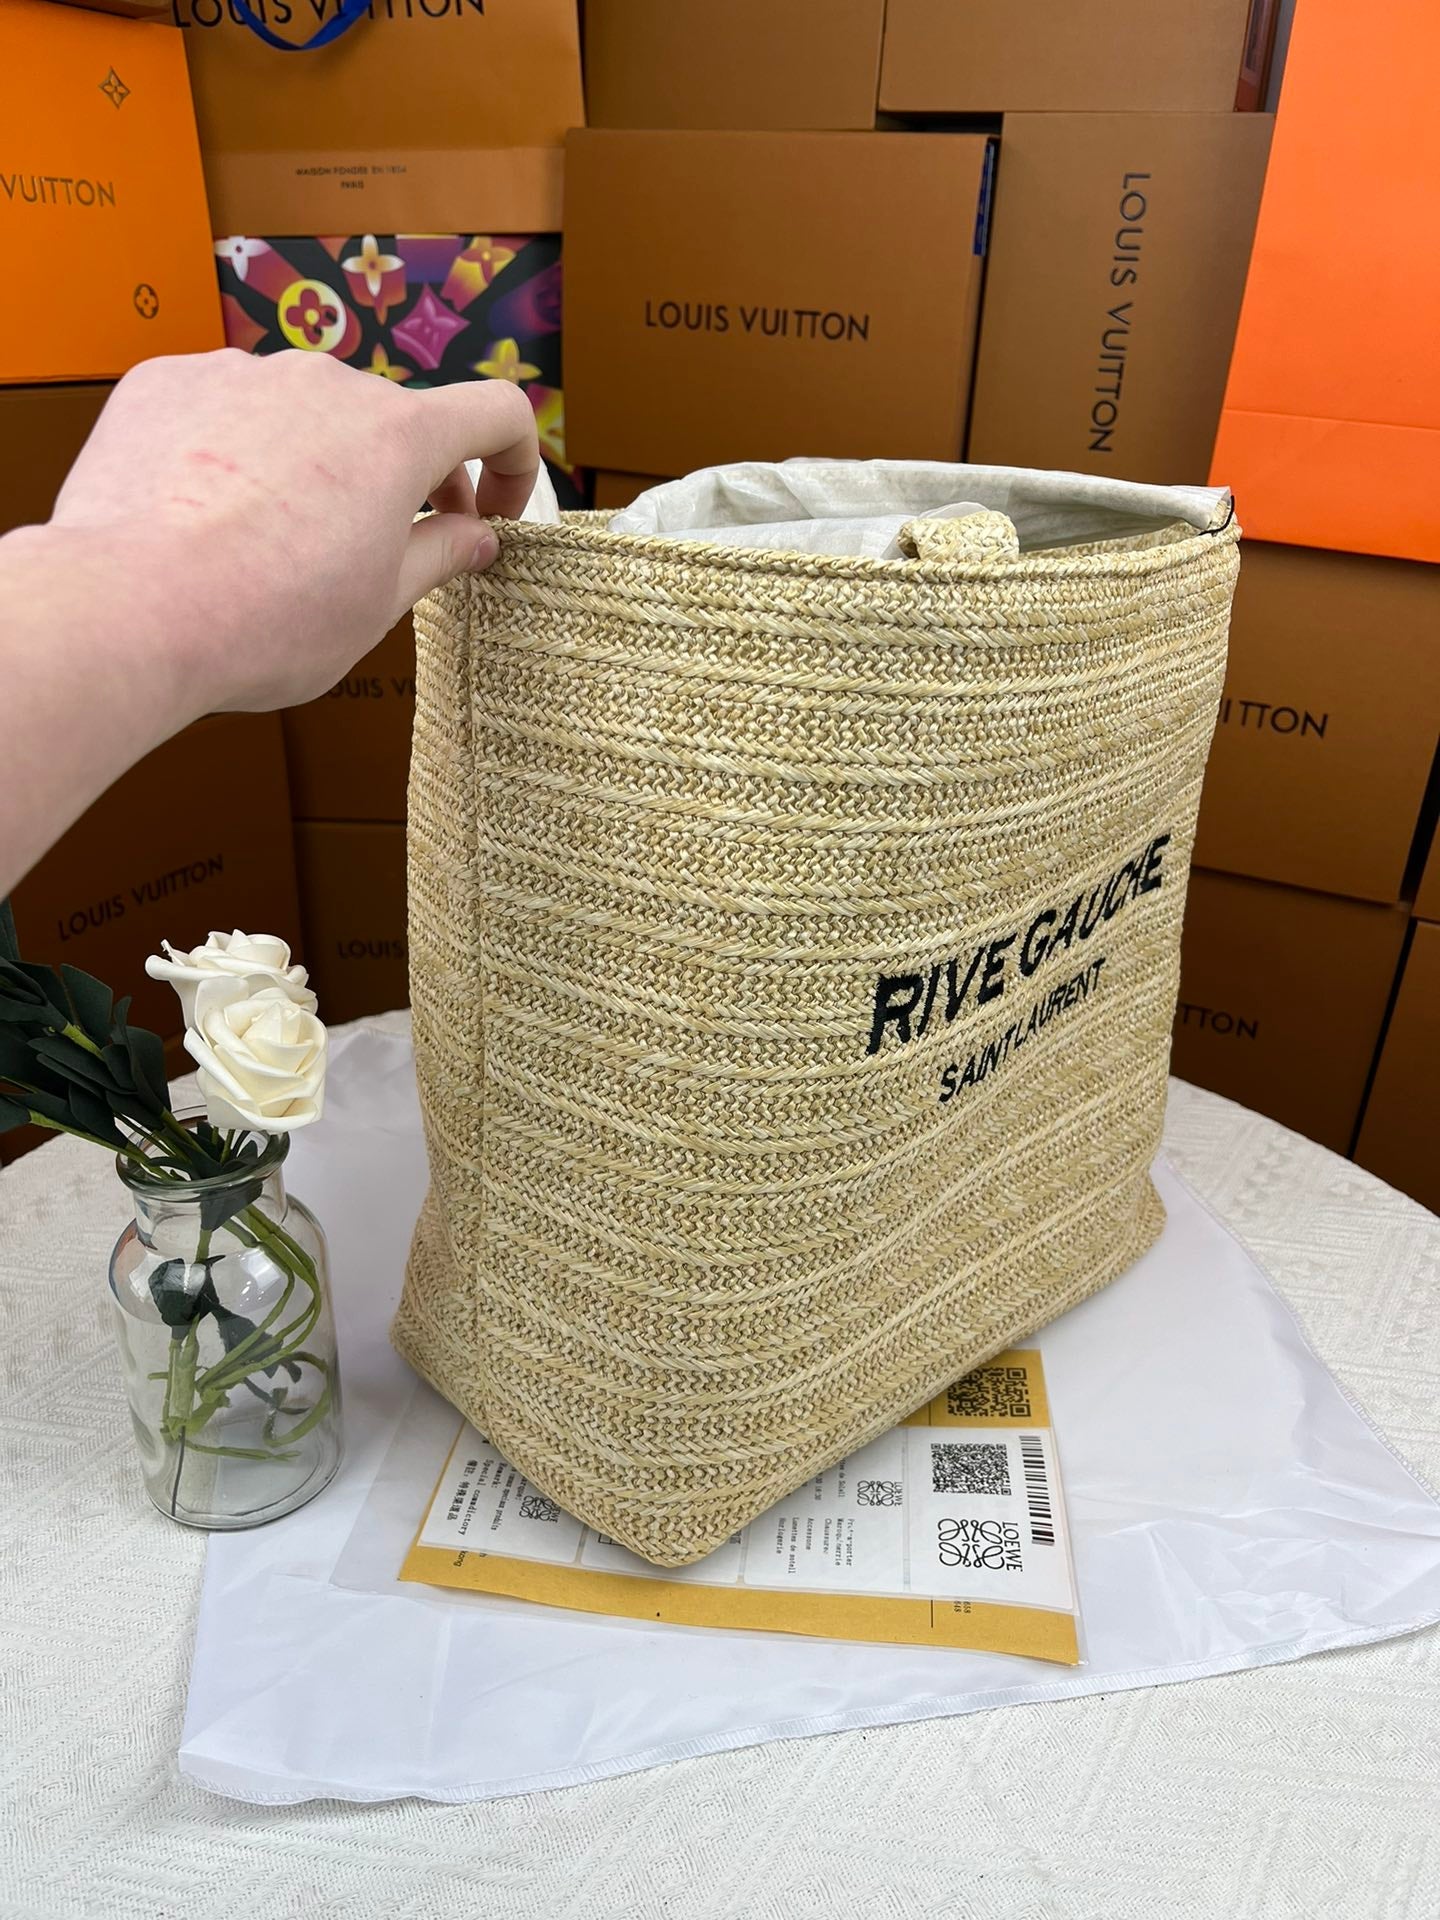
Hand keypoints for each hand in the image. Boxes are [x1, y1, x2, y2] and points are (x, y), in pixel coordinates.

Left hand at [48, 347, 539, 709]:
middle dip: (401, 481)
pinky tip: (208, 519)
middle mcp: (326, 383)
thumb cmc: (261, 621)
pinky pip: (224, 409)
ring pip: (302, 415)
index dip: (513, 463)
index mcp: (397, 436)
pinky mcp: (169, 382)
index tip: (490, 513)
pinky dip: (233, 453)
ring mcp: (241, 373)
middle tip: (381, 552)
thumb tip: (475, 536)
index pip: (497, 412)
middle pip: (390, 422)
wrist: (127, 609)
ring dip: (311, 467)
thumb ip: (438, 555)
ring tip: (272, 545)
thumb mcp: (377, 605)